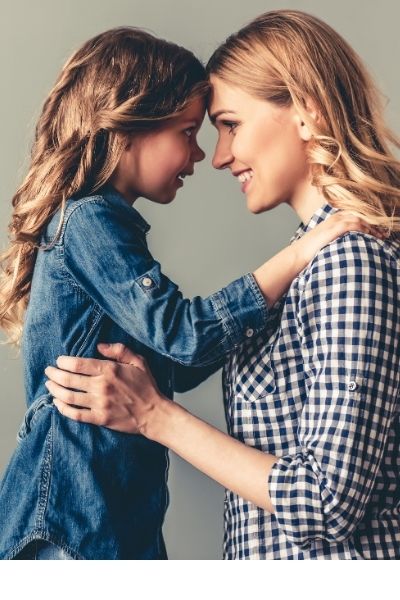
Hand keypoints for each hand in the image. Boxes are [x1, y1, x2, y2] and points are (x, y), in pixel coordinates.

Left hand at [44, 343, 166, 434]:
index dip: (64, 362)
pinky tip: (57, 403)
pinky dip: (62, 408)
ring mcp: (99, 404)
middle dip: (54, 374)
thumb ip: (119, 350)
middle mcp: (102, 386)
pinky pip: (75, 414)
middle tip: (49, 371)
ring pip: (68, 396)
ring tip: (49, 385)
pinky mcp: (99, 419)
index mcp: (110, 370)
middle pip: (69, 379)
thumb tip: (99, 345)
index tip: (59, 360)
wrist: (154, 413)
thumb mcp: (138, 361)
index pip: (78, 364)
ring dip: (55, 390)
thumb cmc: (146, 386)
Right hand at [294, 210, 387, 265]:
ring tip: (381, 236)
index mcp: (332, 219)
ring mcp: (334, 222)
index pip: (355, 215)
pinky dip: (364, 228)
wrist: (298, 254)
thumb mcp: (324, 242)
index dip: (367, 222)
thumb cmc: (309, 251)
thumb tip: (345, 246)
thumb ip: (335, 240)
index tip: (377, 231)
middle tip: (383, 234)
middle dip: (373, 223)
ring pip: (359, 218)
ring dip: (371, 227)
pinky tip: (370, 235)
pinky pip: (354, 224)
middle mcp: (334, 217)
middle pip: (359, 215)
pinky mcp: (334, 228)